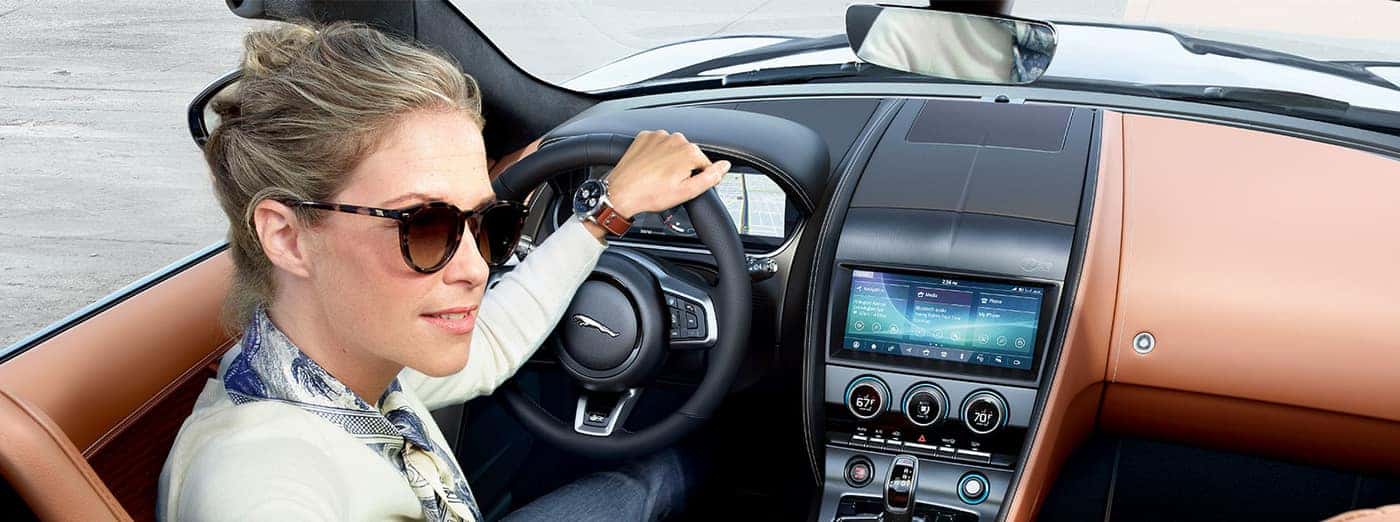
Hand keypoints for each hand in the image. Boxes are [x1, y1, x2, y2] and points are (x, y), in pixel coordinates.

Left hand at [603, 130, 729, 218]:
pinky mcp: (644, 137)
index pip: (704, 164)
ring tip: (658, 177)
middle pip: (688, 154)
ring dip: (669, 160)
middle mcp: (675, 139)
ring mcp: (658, 136)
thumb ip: (710, 178)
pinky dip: (656, 154)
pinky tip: (650, 168)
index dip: (697, 177)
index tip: (685, 186)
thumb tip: (724, 166)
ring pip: (672, 148)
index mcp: (689, 151)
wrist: (621, 192)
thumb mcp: (686, 193)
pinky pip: (657, 144)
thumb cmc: (650, 194)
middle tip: (670, 184)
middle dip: (683, 168)